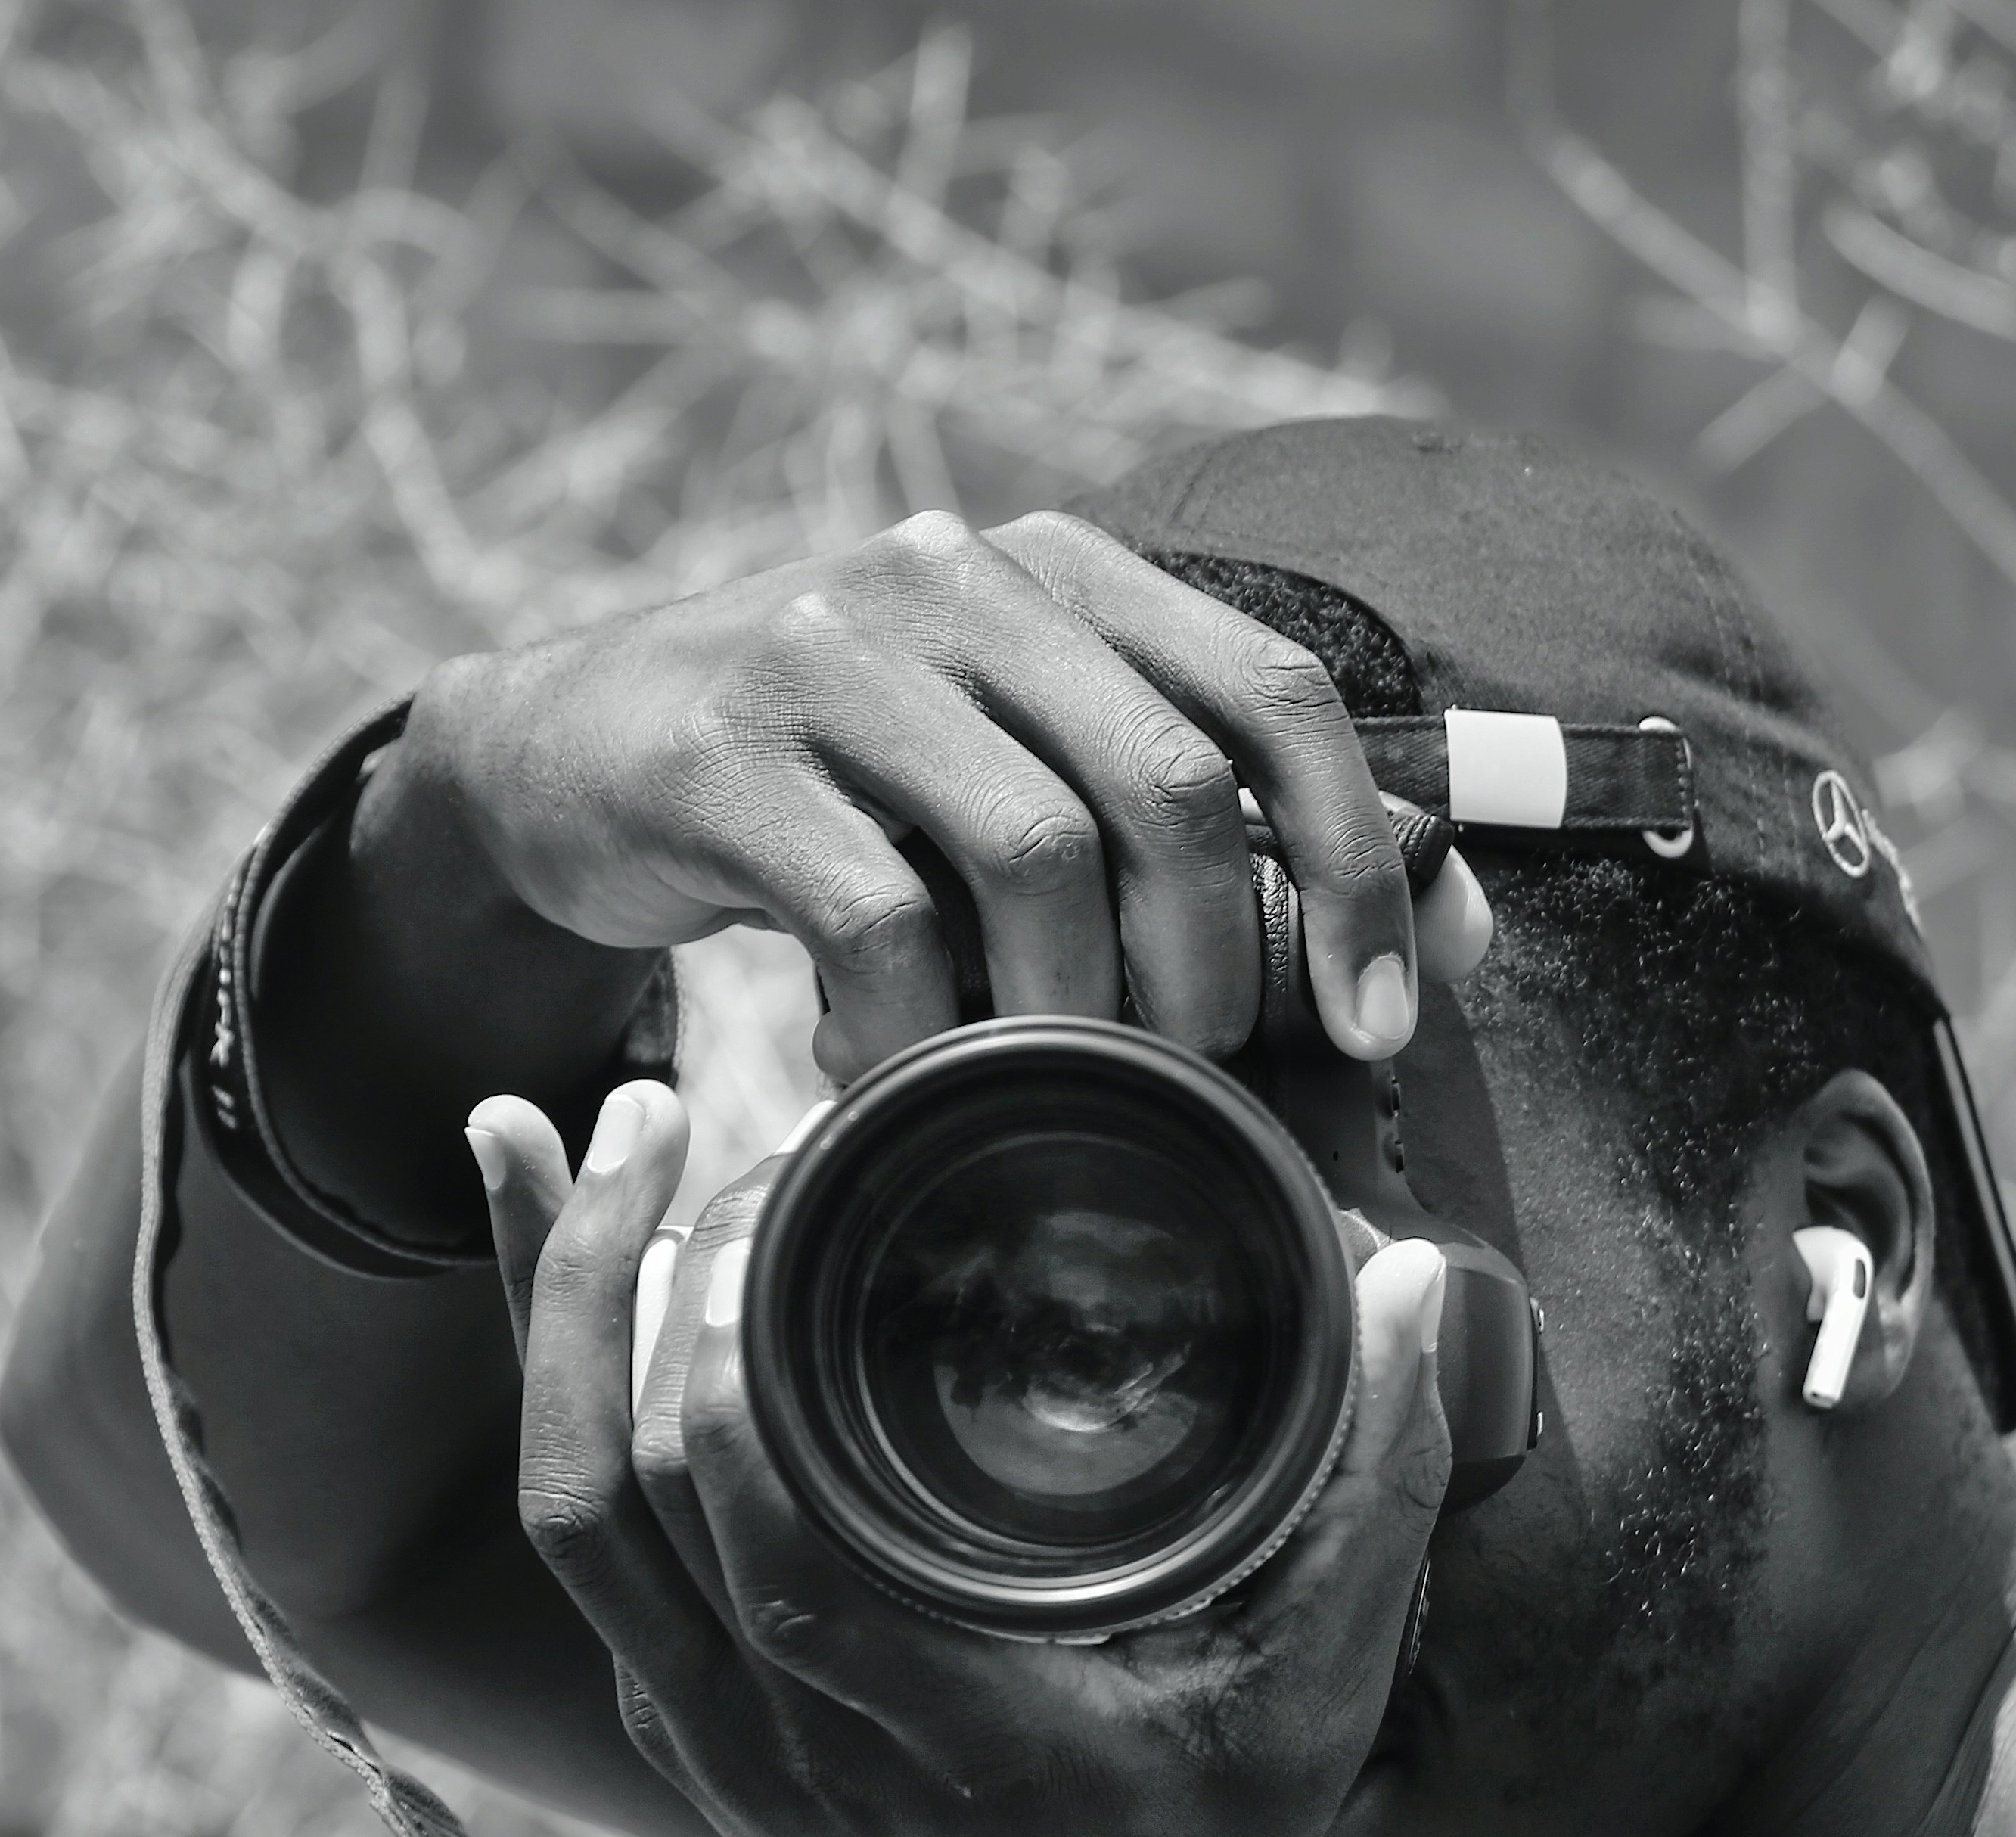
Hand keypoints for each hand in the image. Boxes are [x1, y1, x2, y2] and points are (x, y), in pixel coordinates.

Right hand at [385, 510, 1476, 1085]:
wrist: (567, 752)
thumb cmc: (839, 790)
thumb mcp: (1015, 763)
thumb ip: (1196, 825)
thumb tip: (1448, 937)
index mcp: (1061, 571)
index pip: (1270, 693)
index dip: (1355, 865)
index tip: (1374, 1024)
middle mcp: (957, 576)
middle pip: (1166, 784)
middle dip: (1211, 964)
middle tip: (1188, 1078)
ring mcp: (830, 652)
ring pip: (1034, 854)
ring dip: (1071, 1014)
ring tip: (1045, 1086)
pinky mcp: (722, 751)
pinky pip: (877, 920)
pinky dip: (922, 1032)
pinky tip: (903, 1074)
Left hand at [468, 1077, 1457, 1836]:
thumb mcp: (1309, 1709)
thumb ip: (1370, 1497)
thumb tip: (1417, 1286)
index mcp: (939, 1725)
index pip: (779, 1537)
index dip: (734, 1363)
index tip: (773, 1191)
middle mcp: (785, 1727)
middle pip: (617, 1493)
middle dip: (610, 1279)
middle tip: (672, 1108)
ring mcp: (705, 1729)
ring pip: (567, 1508)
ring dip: (550, 1313)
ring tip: (573, 1134)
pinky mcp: (674, 1716)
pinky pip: (580, 1537)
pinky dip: (558, 1388)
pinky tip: (564, 1257)